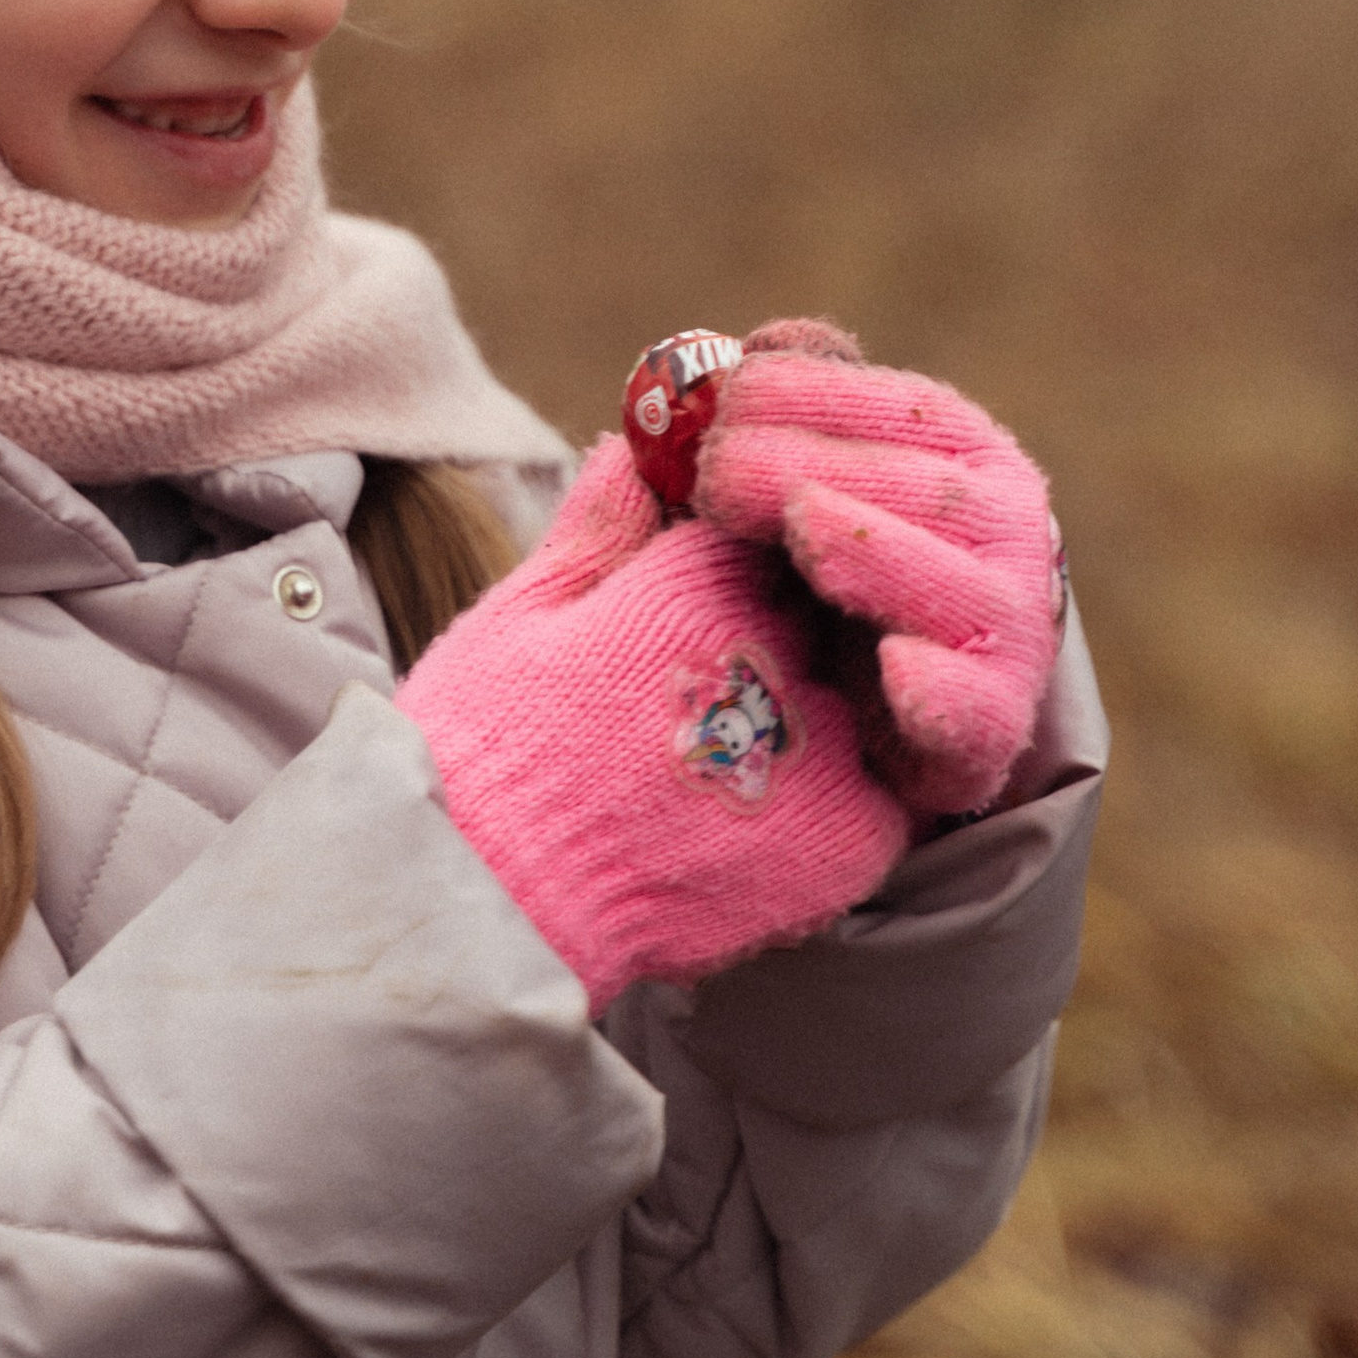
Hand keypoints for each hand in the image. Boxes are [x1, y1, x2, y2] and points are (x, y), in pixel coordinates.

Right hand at [395, 504, 908, 1011]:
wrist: (488, 907)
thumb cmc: (479, 752)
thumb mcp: (520, 611)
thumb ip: (600, 528)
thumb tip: (633, 451)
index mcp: (701, 578)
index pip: (764, 526)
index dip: (727, 561)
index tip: (686, 603)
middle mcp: (781, 648)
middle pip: (819, 608)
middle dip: (778, 633)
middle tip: (698, 693)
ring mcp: (824, 746)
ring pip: (856, 698)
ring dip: (811, 716)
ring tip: (725, 765)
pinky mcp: (852, 839)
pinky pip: (878, 795)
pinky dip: (836, 802)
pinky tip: (762, 821)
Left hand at [689, 328, 1061, 814]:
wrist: (877, 721)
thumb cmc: (821, 574)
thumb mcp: (796, 485)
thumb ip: (776, 419)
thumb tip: (743, 346)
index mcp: (967, 456)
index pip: (907, 411)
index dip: (821, 395)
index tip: (732, 394)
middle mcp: (1009, 533)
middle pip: (924, 491)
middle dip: (819, 469)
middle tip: (718, 471)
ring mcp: (1010, 632)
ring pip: (953, 586)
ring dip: (879, 553)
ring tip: (804, 526)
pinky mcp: (992, 728)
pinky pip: (976, 711)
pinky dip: (942, 694)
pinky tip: (896, 670)